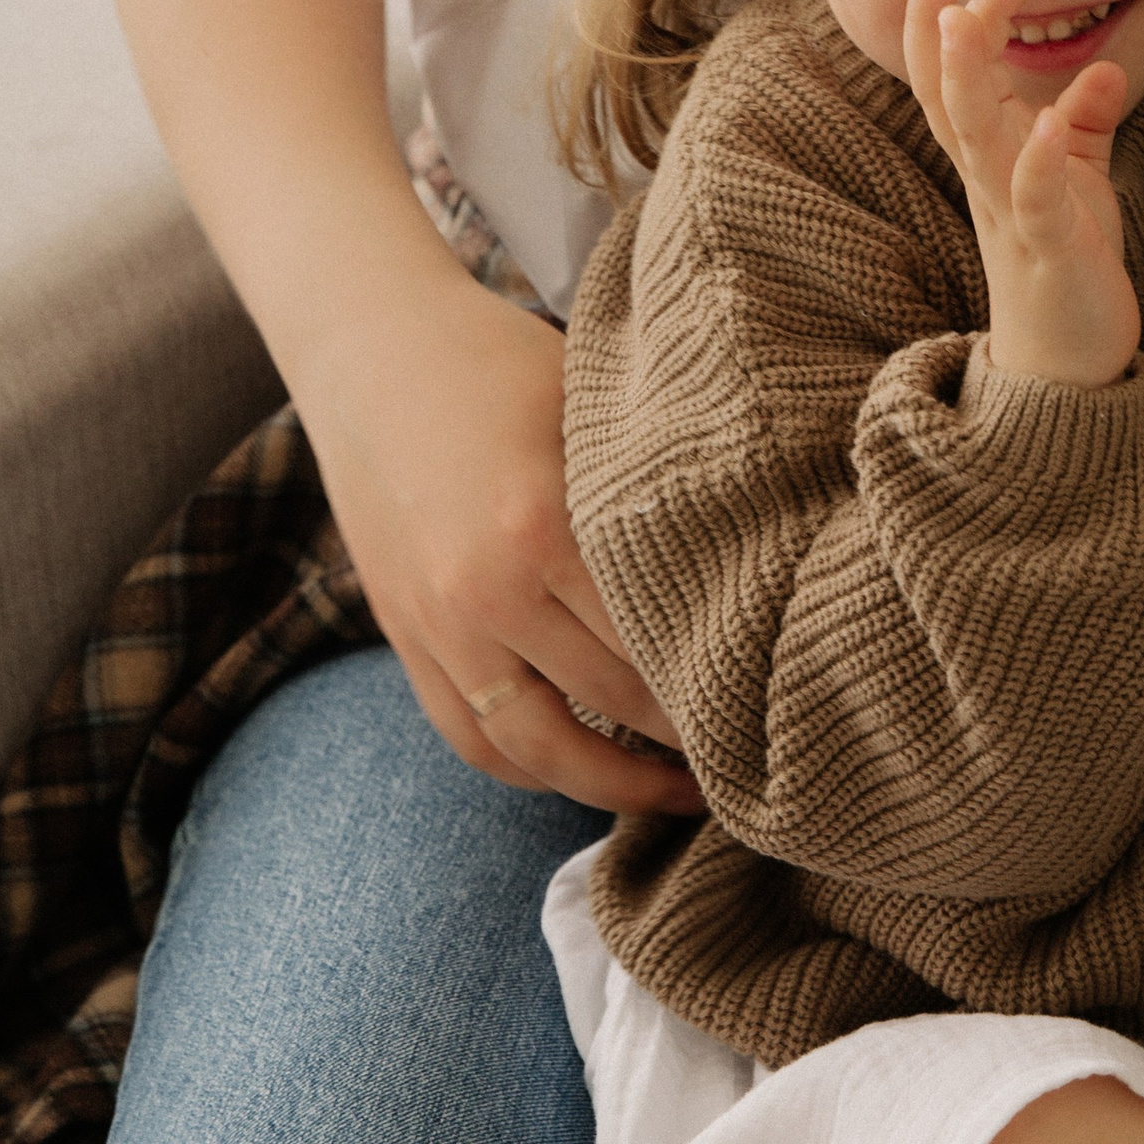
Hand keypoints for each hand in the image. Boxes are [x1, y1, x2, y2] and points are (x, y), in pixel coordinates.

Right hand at [305, 269, 707, 814]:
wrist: (370, 349)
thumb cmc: (499, 363)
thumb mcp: (586, 404)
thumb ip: (647, 483)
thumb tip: (747, 536)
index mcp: (541, 526)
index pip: (652, 635)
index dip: (717, 675)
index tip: (773, 691)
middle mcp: (485, 590)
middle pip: (608, 701)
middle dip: (684, 736)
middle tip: (751, 745)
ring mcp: (438, 624)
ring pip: (534, 749)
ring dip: (609, 786)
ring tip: (677, 794)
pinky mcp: (405, 637)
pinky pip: (471, 737)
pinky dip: (529, 771)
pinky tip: (584, 773)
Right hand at [903, 0, 1140, 386]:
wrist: (1068, 359)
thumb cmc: (1068, 258)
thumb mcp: (1077, 177)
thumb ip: (1083, 122)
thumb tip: (1104, 68)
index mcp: (990, 153)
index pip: (958, 74)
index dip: (955, 16)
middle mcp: (986, 176)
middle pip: (949, 93)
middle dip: (940, 29)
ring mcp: (1011, 212)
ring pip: (974, 137)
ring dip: (969, 78)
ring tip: (968, 19)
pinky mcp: (1048, 249)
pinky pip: (1035, 200)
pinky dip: (1036, 160)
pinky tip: (1044, 121)